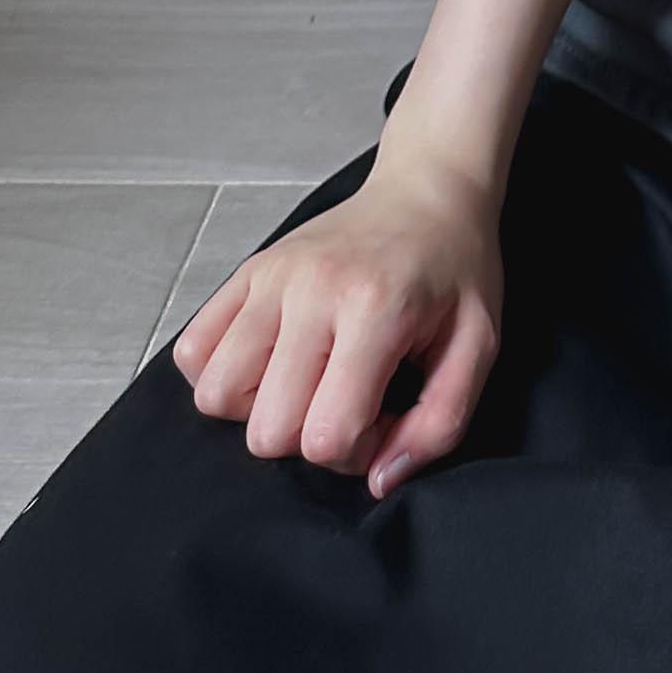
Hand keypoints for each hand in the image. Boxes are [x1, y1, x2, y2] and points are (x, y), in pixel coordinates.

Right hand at [171, 147, 503, 498]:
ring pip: (215, 396)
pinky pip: (192, 352)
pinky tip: (272, 361)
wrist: (427, 191)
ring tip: (307, 380)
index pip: (325, 437)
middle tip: (348, 398)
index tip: (385, 415)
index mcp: (374, 308)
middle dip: (308, 437)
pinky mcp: (246, 271)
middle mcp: (311, 289)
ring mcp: (270, 277)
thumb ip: (439, 425)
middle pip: (266, 430)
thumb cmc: (454, 270)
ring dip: (259, 409)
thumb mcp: (478, 347)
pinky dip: (222, 373)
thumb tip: (377, 481)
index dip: (358, 450)